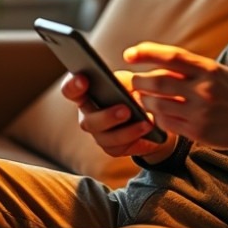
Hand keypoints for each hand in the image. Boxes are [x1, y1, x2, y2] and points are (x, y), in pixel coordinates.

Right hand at [60, 72, 176, 161]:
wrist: (155, 116)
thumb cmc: (137, 92)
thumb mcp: (132, 81)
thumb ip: (123, 81)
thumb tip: (120, 83)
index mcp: (87, 95)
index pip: (71, 91)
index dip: (73, 86)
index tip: (83, 80)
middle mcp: (88, 116)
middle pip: (88, 121)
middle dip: (106, 116)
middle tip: (125, 110)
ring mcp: (99, 134)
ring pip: (104, 137)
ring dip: (126, 130)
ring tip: (145, 122)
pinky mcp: (113, 148)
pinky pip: (119, 147)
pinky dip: (135, 137)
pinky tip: (147, 128)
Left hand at [122, 42, 227, 170]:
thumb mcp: (218, 72)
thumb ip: (191, 68)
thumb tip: (155, 63)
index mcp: (209, 70)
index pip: (172, 56)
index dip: (147, 53)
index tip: (129, 54)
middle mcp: (204, 90)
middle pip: (158, 82)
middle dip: (139, 82)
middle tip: (133, 81)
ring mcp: (201, 112)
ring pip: (158, 105)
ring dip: (144, 100)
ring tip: (142, 97)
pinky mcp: (198, 132)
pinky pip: (166, 123)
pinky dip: (156, 116)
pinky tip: (157, 112)